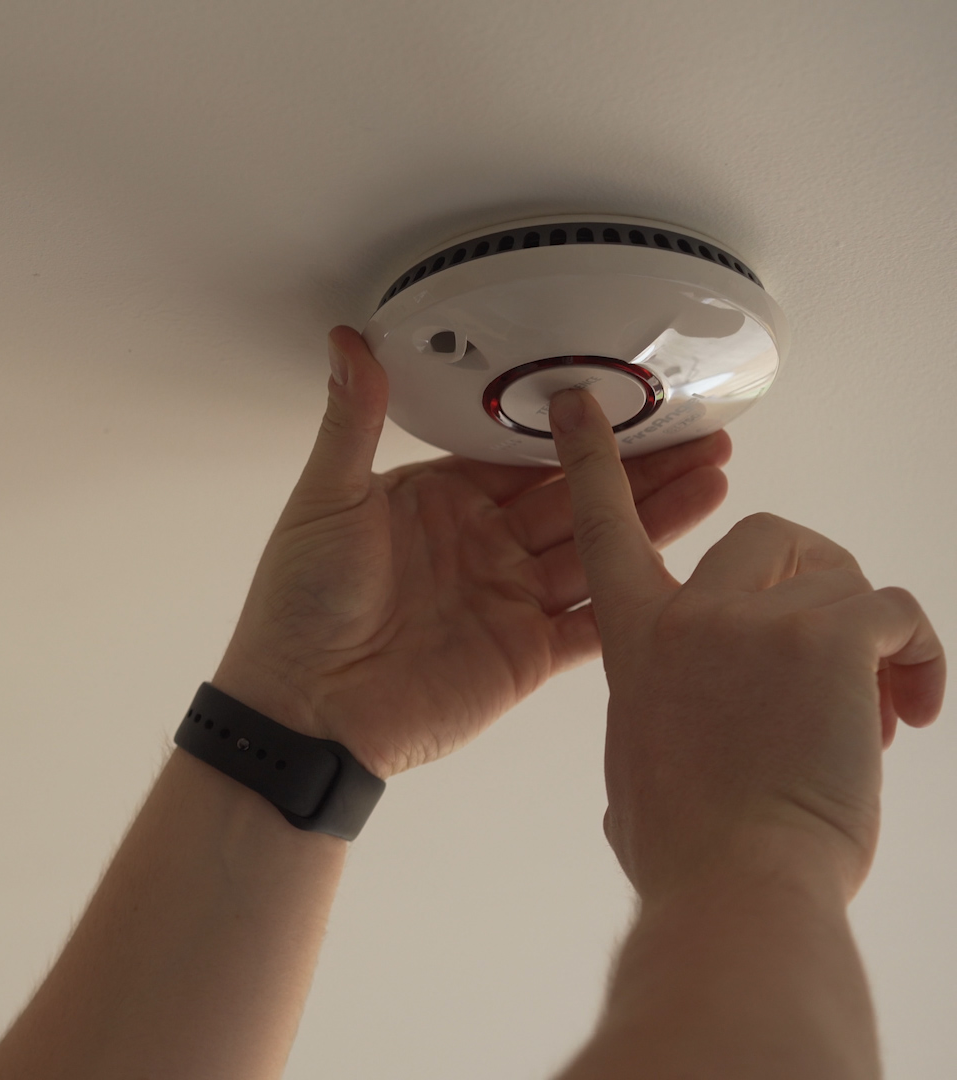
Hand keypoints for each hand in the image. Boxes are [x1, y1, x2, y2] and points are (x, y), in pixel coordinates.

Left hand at [213, 326, 732, 778]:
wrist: (303, 710)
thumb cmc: (298, 605)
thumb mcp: (326, 498)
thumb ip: (353, 420)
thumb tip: (348, 341)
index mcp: (438, 502)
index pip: (522, 454)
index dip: (576, 428)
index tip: (631, 394)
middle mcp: (481, 546)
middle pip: (573, 496)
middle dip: (637, 466)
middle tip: (703, 431)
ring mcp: (508, 601)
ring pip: (596, 550)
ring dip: (654, 519)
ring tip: (716, 480)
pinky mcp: (526, 656)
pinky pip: (593, 622)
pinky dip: (637, 597)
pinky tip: (688, 570)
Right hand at [547, 387, 945, 901]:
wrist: (740, 882)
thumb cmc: (694, 851)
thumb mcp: (638, 774)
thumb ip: (656, 726)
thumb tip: (680, 744)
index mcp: (636, 645)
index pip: (606, 530)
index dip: (591, 462)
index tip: (581, 407)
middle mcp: (689, 617)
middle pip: (763, 535)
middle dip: (815, 583)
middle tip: (840, 656)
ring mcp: (756, 620)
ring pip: (843, 578)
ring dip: (874, 639)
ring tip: (878, 714)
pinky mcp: (829, 635)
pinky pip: (896, 612)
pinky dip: (920, 658)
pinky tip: (911, 710)